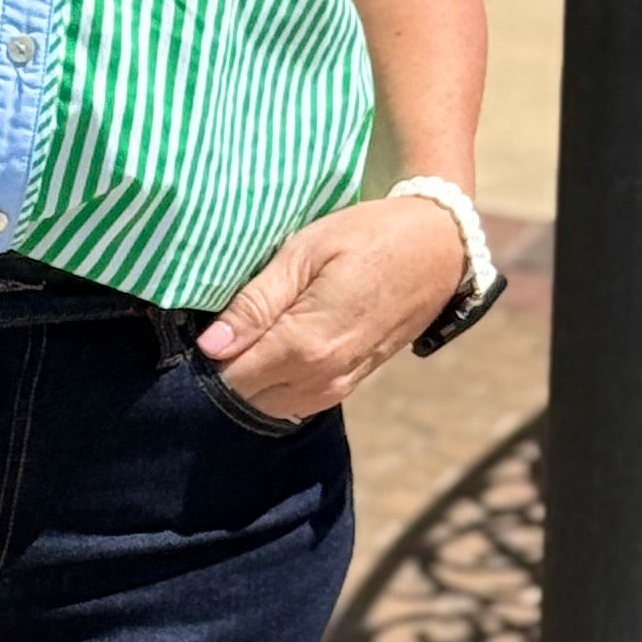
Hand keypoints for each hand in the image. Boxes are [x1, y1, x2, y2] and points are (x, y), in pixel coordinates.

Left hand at [196, 194, 468, 421]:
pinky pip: (298, 401)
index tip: (205, 326)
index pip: (230, 377)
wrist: (436, 249)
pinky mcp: (349, 385)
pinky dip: (278, 383)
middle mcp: (321, 377)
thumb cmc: (365, 237)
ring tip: (252, 331)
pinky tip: (276, 346)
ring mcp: (338, 386)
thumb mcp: (303, 253)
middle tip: (227, 325)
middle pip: (246, 396)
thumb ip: (255, 303)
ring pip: (270, 404)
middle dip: (228, 369)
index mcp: (304, 345)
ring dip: (253, 377)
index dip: (210, 356)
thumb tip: (211, 346)